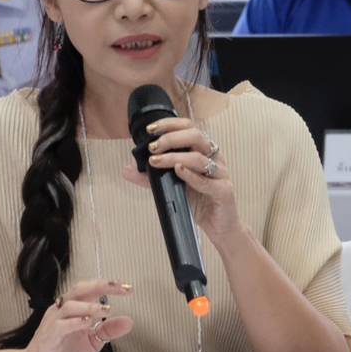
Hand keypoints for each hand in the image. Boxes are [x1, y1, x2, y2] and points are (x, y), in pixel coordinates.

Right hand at [17, 279, 133, 351]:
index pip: (91, 290)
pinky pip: (60, 326)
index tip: (128, 288)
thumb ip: (108, 331)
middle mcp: (61, 311)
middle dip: (100, 286)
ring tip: (106, 310)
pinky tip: (87, 323)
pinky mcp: (48, 338)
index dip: (109, 287)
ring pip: (69, 305)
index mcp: (72, 309)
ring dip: (89, 306)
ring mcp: (53, 323)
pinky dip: (74, 323)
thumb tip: (128, 321)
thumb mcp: (91, 342)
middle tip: (119, 288)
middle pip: (79, 289)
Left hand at [123, 115, 242, 243]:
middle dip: (171, 138)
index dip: (170, 124)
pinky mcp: (224, 191)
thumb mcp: (172, 187)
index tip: (151, 129)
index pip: (189, 128)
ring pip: (199, 158)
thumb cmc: (199, 202)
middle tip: (153, 148)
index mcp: (203, 151)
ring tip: (156, 161)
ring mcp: (221, 174)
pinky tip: (178, 171)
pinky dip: (191, 175)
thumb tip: (126, 170)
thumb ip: (151, 178)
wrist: (219, 227)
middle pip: (196, 136)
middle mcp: (214, 158)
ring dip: (174, 157)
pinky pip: (207, 181)